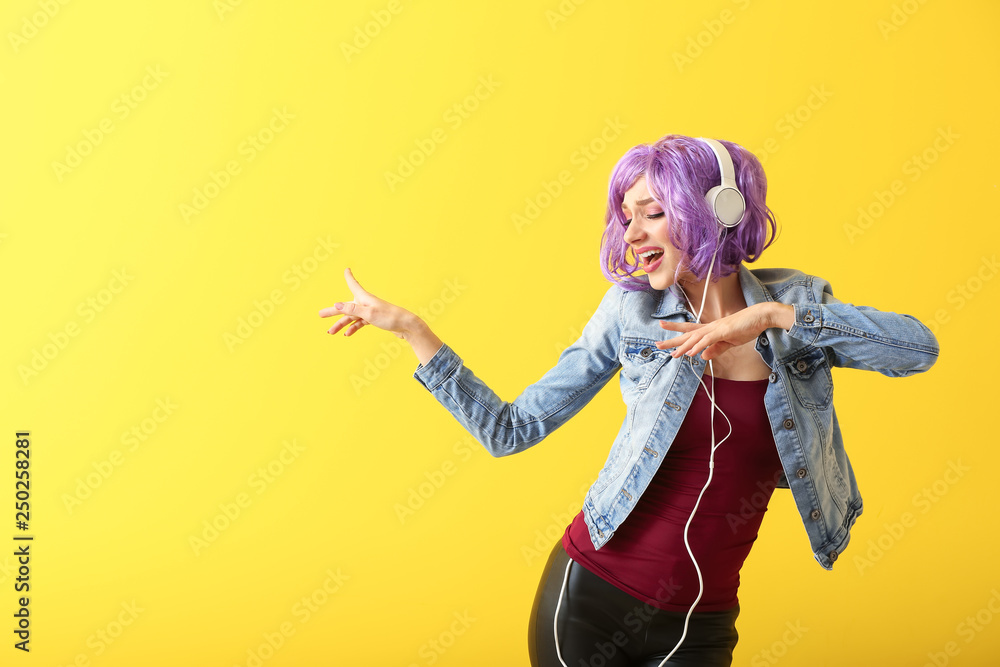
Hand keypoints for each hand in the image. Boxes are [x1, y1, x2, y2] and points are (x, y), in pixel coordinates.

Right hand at [319, 268, 419, 338]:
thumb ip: (352, 310)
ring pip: (352, 317)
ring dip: (341, 324)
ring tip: (331, 332)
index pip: (353, 284)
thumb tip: (336, 305)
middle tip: (320, 314)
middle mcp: (366, 303)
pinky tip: (347, 334)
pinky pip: (360, 323)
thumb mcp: (369, 314)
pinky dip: (353, 328)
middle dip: (333, 312)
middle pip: (346, 306)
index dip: (349, 277)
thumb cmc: (390, 318)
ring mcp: (370, 312)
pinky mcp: (375, 320)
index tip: (346, 269)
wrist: (407, 326)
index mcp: (364, 298)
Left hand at [655, 303, 776, 359]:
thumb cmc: (746, 327)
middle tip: (657, 344)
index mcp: (711, 329)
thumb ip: (716, 349)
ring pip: (695, 338)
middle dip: (672, 340)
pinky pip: (708, 340)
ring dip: (683, 347)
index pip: (690, 329)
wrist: (760, 316)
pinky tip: (691, 353)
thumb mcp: (729, 342)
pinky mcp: (724, 331)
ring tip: (672, 354)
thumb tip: (702, 357)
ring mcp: (716, 328)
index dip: (676, 330)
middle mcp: (710, 327)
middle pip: (687, 334)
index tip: (662, 328)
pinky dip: (699, 346)